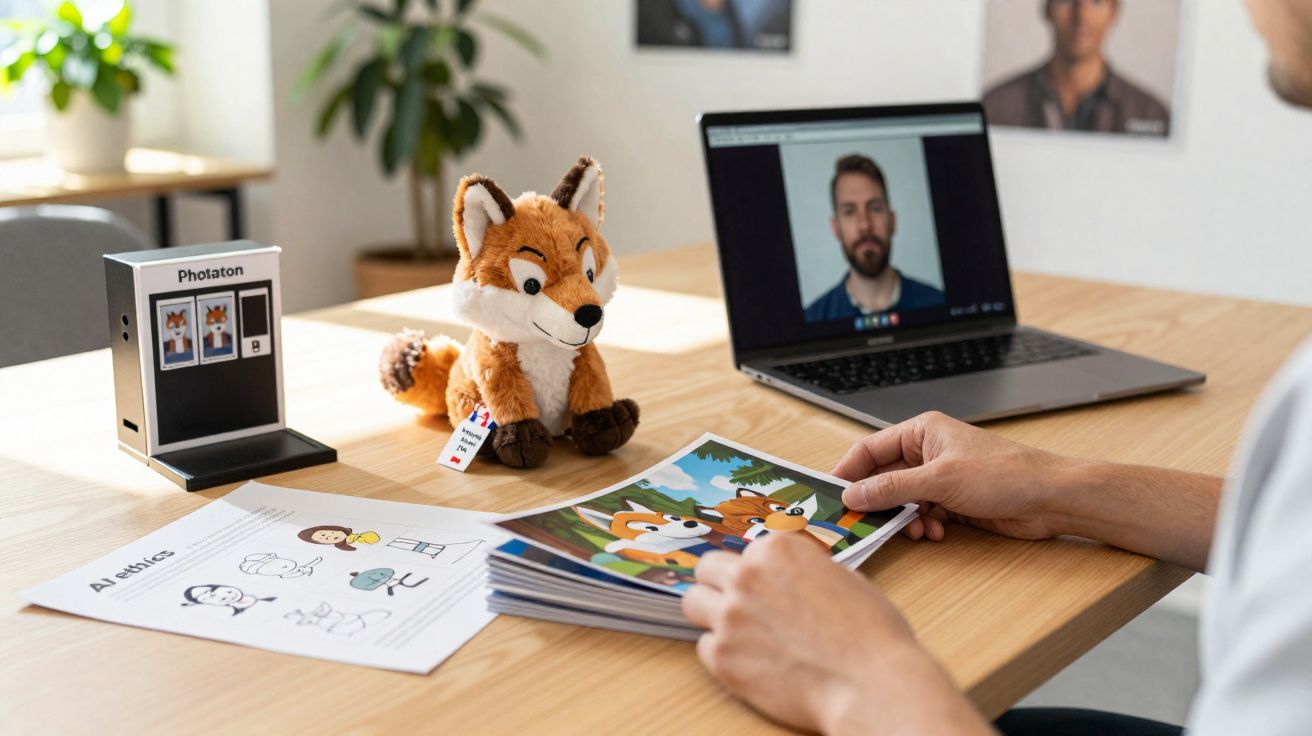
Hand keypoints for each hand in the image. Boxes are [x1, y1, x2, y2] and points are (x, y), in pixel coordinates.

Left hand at [682, 533, 989, 734]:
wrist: (871, 683)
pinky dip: (722, 654)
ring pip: (693, 602)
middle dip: (719, 584)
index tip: (761, 585)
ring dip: (711, 614)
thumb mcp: (843, 578)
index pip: (744, 550)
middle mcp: (746, 575)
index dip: (754, 570)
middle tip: (737, 603)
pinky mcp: (722, 657)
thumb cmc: (870, 633)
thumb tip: (790, 578)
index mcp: (776, 549)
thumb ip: (804, 571)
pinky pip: (704, 647)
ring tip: (736, 631)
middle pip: (707, 569)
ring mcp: (729, 616)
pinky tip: (750, 662)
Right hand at [834, 411, 1075, 541]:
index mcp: (921, 432)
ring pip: (902, 500)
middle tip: (864, 522)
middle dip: (877, 502)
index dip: (849, 471)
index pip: (870, 449)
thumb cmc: (1004, 474)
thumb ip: (893, 488)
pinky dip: (924, 525)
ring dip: (904, 518)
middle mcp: (927, 452)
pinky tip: (936, 532)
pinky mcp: (953, 501)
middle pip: (883, 478)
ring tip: (915, 529)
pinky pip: (922, 514)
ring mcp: (940, 478)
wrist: (1050, 498)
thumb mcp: (940, 480)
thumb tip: (854, 494)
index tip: (832, 495)